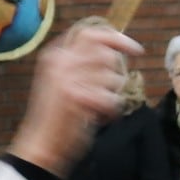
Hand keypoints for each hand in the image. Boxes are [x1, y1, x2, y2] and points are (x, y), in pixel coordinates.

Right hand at [6, 24, 137, 174]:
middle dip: (116, 74)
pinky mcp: (77, 98)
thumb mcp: (62, 80)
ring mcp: (67, 79)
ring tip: (97, 107)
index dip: (117, 39)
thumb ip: (81, 63)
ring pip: (113, 77)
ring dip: (112, 94)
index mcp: (55, 55)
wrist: (42, 145)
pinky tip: (99, 117)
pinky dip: (112, 111)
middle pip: (107, 55)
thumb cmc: (57, 116)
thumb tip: (112, 51)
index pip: (91, 34)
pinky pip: (112, 98)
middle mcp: (60, 62)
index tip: (136, 50)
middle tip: (109, 90)